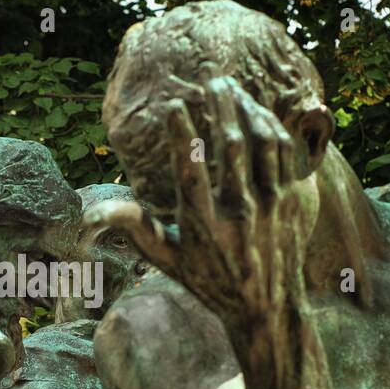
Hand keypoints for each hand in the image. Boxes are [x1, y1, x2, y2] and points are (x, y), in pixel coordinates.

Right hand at [86, 65, 313, 336]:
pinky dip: (271, 125)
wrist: (269, 307)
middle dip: (222, 106)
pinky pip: (285, 151)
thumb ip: (133, 228)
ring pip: (263, 141)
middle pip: (233, 145)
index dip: (183, 136)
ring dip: (247, 109)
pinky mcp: (297, 200)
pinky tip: (257, 112)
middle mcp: (242, 213)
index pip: (191, 172)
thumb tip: (91, 212)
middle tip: (211, 81)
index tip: (175, 105)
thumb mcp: (167, 259)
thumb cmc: (209, 279)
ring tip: (232, 89)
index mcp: (205, 225)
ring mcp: (274, 205)